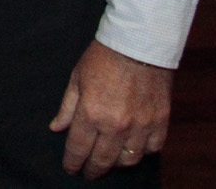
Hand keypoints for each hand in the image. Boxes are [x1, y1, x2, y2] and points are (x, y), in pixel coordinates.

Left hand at [50, 40, 172, 177]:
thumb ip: (67, 107)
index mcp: (91, 114)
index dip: (72, 162)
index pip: (78, 149)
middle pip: (102, 160)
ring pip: (128, 160)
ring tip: (110, 161)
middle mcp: (115, 125)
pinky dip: (142, 152)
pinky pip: (152, 149)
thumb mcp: (77, 78)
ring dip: (117, 164)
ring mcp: (140, 126)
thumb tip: (56, 128)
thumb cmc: (103, 57)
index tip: (70, 168)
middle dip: (93, 170)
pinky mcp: (160, 122)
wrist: (139, 43)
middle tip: (88, 172)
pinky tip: (134, 149)